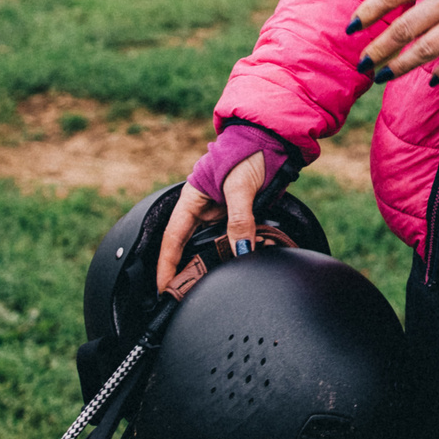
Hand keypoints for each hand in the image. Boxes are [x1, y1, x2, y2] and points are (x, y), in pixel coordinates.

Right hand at [154, 152, 265, 292]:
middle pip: (190, 249)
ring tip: (209, 292)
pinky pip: (234, 241)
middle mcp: (203, 211)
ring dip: (213, 266)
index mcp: (192, 201)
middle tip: (186, 299)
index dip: (167, 267)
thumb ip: (240, 218)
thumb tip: (241, 251)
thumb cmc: (249, 153)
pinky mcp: (241, 217)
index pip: (173, 241)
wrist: (274, 139)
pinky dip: (235, 255)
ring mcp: (221, 215)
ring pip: (213, 248)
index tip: (164, 290)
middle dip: (187, 273)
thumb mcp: (241, 187)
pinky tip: (238, 270)